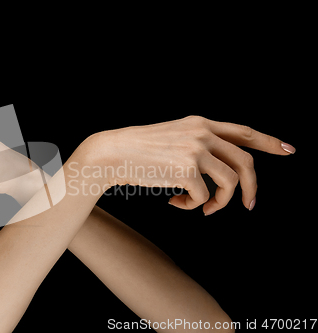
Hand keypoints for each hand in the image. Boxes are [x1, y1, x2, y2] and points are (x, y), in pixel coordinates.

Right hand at [89, 116, 294, 214]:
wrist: (113, 152)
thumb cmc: (140, 150)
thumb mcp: (174, 137)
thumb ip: (199, 145)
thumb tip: (222, 171)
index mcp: (201, 123)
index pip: (244, 132)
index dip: (269, 141)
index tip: (289, 150)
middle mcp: (202, 133)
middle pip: (246, 161)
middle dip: (252, 187)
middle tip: (249, 206)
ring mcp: (195, 150)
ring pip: (231, 182)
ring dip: (220, 202)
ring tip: (204, 208)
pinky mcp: (186, 170)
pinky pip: (203, 196)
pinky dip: (193, 206)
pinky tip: (175, 203)